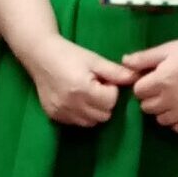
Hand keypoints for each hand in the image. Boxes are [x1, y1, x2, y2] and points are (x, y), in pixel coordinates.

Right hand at [21, 35, 135, 125]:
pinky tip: (75, 99)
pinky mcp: (53, 115)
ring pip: (91, 122)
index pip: (110, 101)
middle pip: (103, 115)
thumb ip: (116, 72)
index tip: (103, 80)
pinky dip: (81, 114)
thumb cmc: (69, 54)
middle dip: (104, 102)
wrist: (40, 55)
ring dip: (94, 110)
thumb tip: (137, 79)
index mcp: (82, 89)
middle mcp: (71, 104)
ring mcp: (60, 112)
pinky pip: (76, 122)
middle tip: (96, 87)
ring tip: (86, 94)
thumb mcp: (94, 60)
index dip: (111, 90)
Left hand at [124, 32, 177, 133]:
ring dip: (162, 111)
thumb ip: (144, 58)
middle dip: (150, 98)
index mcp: (161, 81)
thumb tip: (123, 62)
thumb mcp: (167, 49)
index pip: (137, 92)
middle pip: (146, 107)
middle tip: (162, 87)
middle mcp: (170, 99)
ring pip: (161, 120)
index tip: (151, 78)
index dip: (142, 84)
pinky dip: (176, 121)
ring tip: (171, 98)